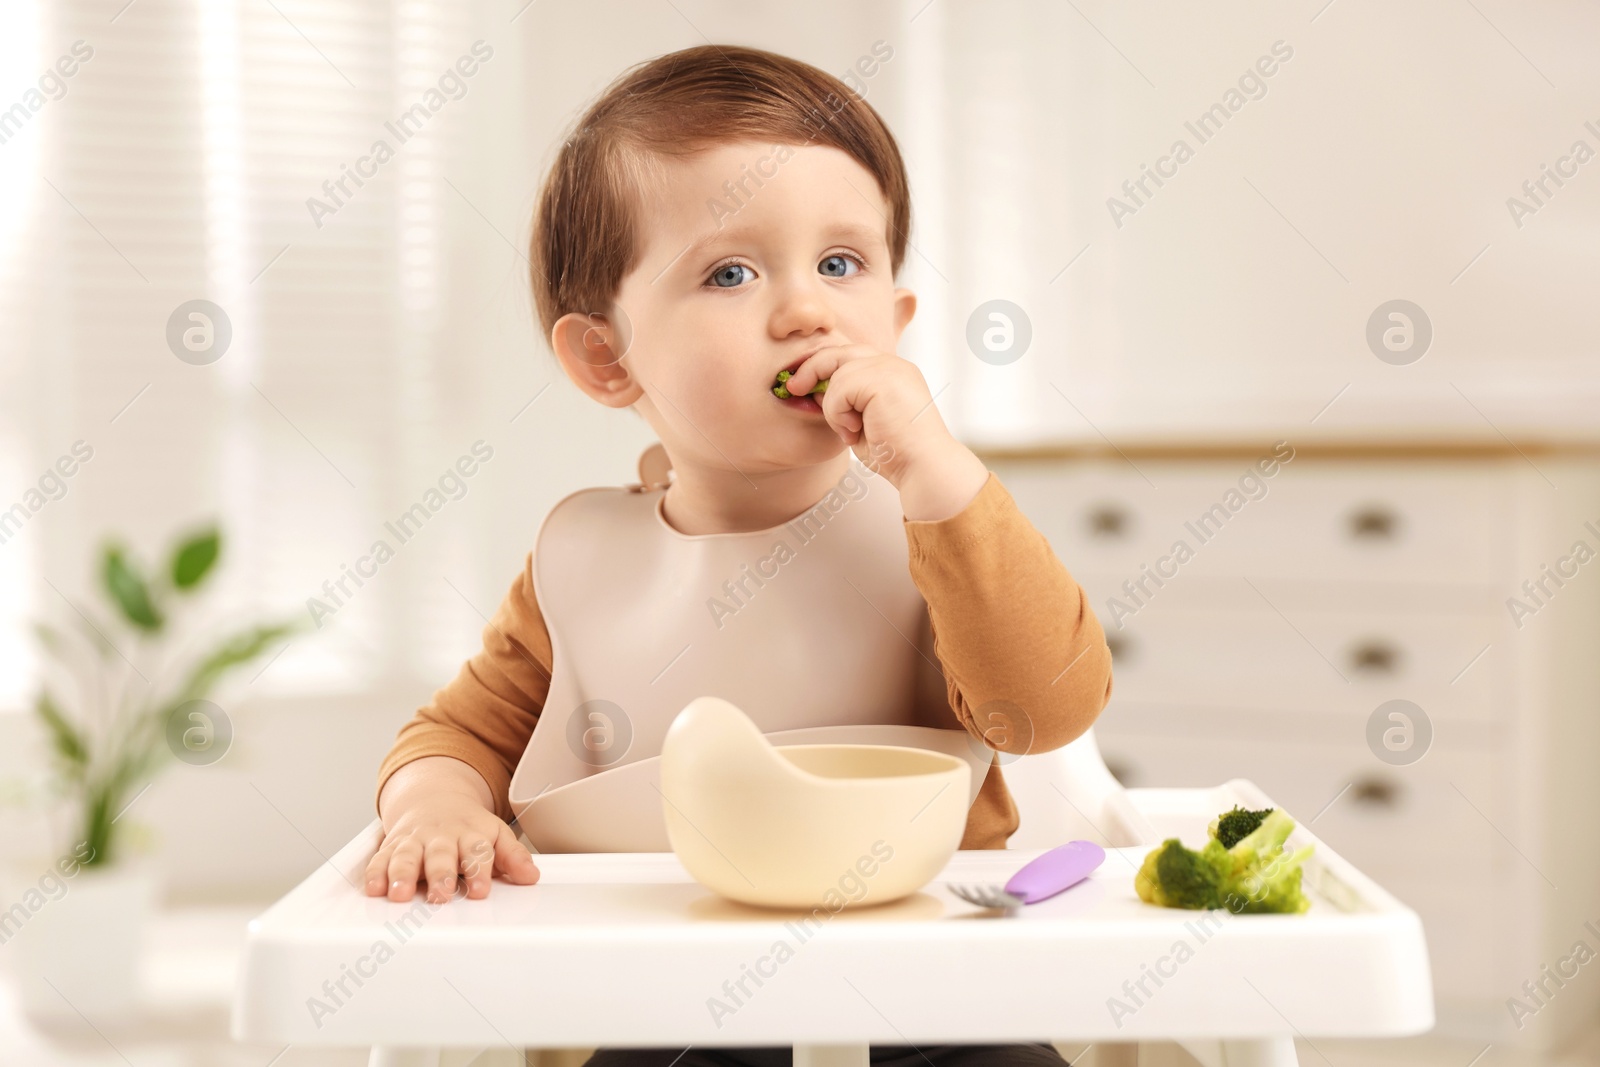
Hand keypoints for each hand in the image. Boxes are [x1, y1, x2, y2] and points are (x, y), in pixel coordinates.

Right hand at [366, 770, 539, 902]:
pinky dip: (375, 872)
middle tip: (441, 894)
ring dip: (402, 875)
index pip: (476, 853)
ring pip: (407, 856)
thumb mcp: (495, 834)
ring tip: (399, 893)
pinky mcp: (391, 846)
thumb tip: (531, 876)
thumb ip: (513, 856)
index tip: (480, 891)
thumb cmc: (468, 825)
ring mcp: (415, 841)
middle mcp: (441, 837)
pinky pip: (380, 858)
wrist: (434, 798)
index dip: (479, 872)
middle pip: (441, 856)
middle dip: (440, 875)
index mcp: (470, 834)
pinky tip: (374, 888)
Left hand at [783, 343, 988, 520]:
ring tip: (851, 431)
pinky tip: (856, 430)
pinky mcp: (882, 379)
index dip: (820, 367)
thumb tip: (812, 391)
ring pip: (836, 374)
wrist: (923, 468)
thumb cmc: (896, 454)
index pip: (847, 356)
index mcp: (891, 372)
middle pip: (838, 351)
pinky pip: (839, 389)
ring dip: (833, 408)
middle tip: (793, 389)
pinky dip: (838, 414)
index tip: (800, 385)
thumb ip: (842, 403)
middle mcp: (892, 364)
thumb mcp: (861, 422)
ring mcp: (889, 368)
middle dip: (810, 368)